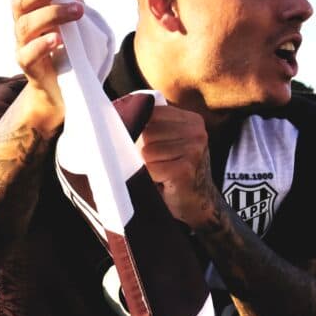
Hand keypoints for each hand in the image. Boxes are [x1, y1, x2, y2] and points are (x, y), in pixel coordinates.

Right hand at [6, 0, 83, 130]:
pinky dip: (43, 44)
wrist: (66, 88)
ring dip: (53, 13)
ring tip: (79, 10)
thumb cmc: (68, 43)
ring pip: (25, 24)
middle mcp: (21, 21)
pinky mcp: (29, 67)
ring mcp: (22, 44)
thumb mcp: (72, 11)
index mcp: (29, 3)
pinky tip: (59, 38)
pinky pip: (27, 54)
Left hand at [136, 103, 224, 231]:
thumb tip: (118, 114)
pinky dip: (152, 178)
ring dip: (148, 166)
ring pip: (147, 151)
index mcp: (192, 120)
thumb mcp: (169, 142)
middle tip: (157, 163)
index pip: (152, 112)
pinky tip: (164, 182)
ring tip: (161, 173)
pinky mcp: (185, 169)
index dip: (140, 127)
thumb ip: (153, 126)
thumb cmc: (176, 171)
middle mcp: (196, 132)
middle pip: (147, 132)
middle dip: (143, 150)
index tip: (142, 143)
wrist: (198, 203)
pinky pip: (151, 168)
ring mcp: (193, 151)